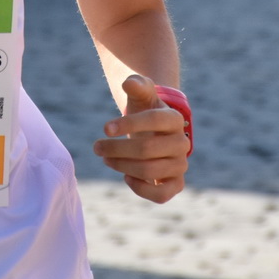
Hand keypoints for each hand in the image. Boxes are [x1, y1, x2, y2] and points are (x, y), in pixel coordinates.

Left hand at [94, 75, 188, 203]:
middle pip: (147, 149)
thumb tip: (129, 83)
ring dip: (122, 166)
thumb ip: (137, 85)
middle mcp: (182, 143)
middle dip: (116, 148)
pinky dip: (141, 188)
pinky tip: (126, 176)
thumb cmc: (144, 110)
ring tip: (106, 159)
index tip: (105, 128)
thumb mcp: (141, 94)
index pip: (154, 120)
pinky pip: (162, 195)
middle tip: (97, 147)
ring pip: (150, 171)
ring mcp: (180, 165)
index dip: (128, 123)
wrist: (154, 131)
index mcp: (175, 118)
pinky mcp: (176, 184)